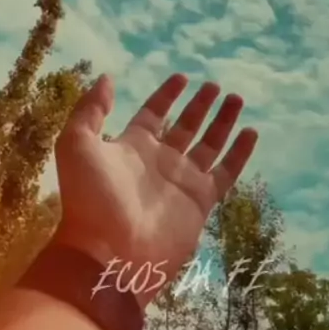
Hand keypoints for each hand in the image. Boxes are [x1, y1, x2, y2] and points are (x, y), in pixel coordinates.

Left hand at [54, 73, 257, 308]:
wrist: (110, 252)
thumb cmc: (91, 197)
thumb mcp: (76, 143)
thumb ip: (91, 109)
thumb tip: (107, 78)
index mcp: (132, 146)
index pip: (154, 114)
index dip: (167, 95)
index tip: (182, 77)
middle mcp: (160, 160)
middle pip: (185, 126)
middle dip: (200, 106)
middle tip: (215, 85)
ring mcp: (183, 180)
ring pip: (209, 144)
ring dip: (222, 122)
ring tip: (236, 99)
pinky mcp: (201, 200)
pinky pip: (226, 171)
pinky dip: (240, 153)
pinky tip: (251, 132)